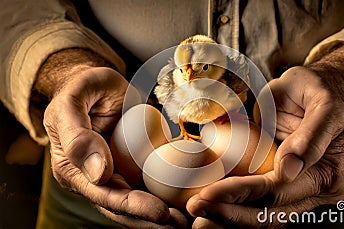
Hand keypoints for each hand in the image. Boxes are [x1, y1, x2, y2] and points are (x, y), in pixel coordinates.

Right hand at [39, 50, 186, 227]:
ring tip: (188, 218)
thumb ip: (77, 137)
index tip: (161, 212)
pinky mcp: (131, 163)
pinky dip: (167, 191)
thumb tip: (98, 175)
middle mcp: (94, 178)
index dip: (134, 208)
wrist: (96, 83)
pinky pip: (149, 180)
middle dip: (151, 219)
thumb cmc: (80, 89)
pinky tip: (187, 196)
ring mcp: (115, 172)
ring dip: (162, 213)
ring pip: (138, 199)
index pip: (105, 196)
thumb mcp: (70, 105)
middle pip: (123, 207)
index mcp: (72, 171)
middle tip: (182, 224)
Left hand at [187, 44, 343, 227]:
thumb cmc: (320, 92)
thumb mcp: (323, 105)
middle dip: (228, 212)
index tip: (209, 193)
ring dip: (228, 218)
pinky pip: (259, 204)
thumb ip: (310, 136)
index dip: (240, 194)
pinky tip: (212, 207)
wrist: (325, 90)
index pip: (278, 191)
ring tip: (199, 214)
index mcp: (328, 175)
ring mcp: (299, 192)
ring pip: (263, 215)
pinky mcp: (284, 186)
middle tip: (196, 207)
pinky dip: (235, 207)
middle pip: (268, 212)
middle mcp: (315, 191)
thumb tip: (288, 169)